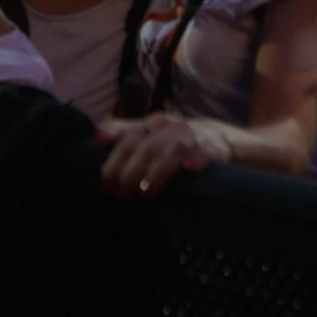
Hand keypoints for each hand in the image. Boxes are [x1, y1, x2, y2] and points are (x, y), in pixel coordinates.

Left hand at [97, 112, 233, 197]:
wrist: (219, 137)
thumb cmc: (176, 139)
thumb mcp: (152, 133)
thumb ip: (126, 132)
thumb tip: (97, 137)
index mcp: (153, 123)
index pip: (129, 135)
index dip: (115, 151)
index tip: (103, 167)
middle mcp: (169, 127)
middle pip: (145, 147)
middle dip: (130, 171)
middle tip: (119, 193)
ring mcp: (190, 137)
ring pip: (170, 152)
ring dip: (156, 172)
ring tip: (144, 192)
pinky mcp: (211, 149)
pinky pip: (203, 153)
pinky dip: (195, 160)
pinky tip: (189, 169)